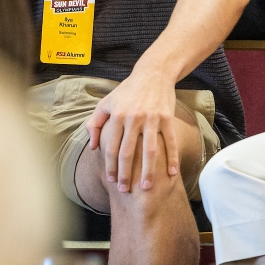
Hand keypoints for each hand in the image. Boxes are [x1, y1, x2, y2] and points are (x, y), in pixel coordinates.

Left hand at [86, 70, 179, 192]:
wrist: (153, 73)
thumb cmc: (127, 91)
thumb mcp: (106, 103)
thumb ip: (95, 123)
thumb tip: (93, 147)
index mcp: (117, 116)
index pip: (112, 147)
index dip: (110, 166)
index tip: (111, 180)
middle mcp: (133, 118)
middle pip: (128, 153)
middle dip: (126, 174)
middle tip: (125, 191)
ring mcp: (151, 119)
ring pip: (149, 151)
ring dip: (148, 171)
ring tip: (146, 188)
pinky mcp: (167, 118)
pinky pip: (170, 141)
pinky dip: (172, 158)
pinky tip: (172, 173)